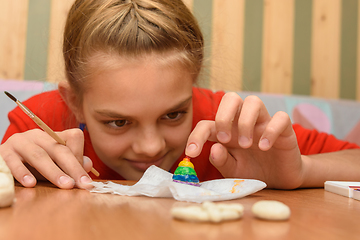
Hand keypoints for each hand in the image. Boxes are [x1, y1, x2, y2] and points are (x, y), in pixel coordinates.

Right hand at [0, 128, 92, 188]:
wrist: (2, 159)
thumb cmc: (32, 163)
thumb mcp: (53, 163)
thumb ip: (70, 163)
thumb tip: (88, 165)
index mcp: (53, 136)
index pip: (74, 137)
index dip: (80, 155)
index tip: (84, 177)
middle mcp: (38, 135)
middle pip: (59, 149)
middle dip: (73, 167)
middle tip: (81, 184)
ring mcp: (20, 142)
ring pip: (39, 155)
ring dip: (54, 171)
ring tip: (65, 185)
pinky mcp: (4, 152)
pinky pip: (13, 162)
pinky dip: (23, 173)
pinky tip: (31, 184)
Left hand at [186, 92, 304, 188]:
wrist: (281, 179)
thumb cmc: (253, 170)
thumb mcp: (233, 170)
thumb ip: (222, 161)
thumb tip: (213, 148)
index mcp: (227, 131)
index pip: (207, 124)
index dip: (196, 135)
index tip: (192, 153)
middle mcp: (243, 122)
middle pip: (230, 98)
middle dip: (223, 116)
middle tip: (225, 139)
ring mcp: (264, 123)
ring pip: (254, 101)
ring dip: (246, 122)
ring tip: (246, 145)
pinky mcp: (285, 129)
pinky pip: (280, 118)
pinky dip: (271, 130)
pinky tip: (265, 147)